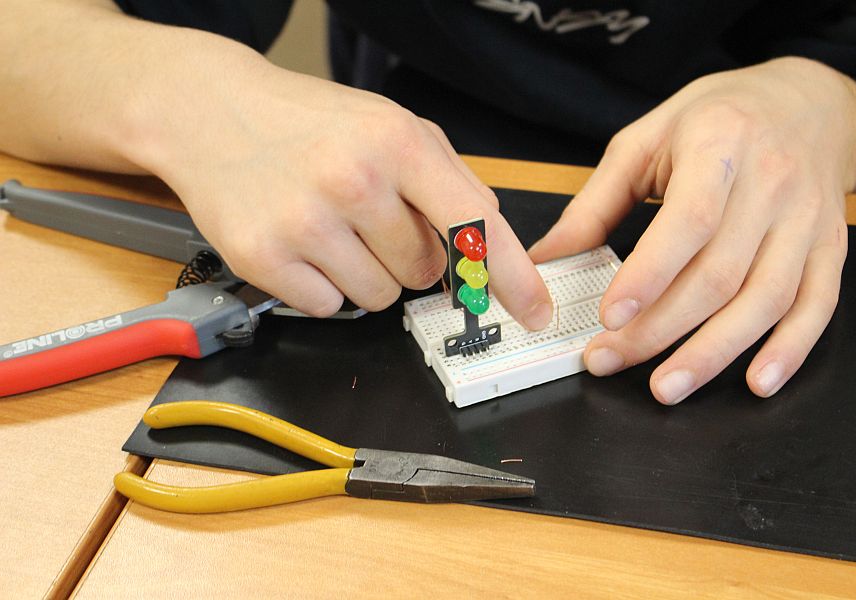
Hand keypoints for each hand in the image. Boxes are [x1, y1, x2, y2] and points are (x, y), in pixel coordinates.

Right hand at [132, 50, 552, 326]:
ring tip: (331, 225)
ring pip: (378, 298)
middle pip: (424, 273)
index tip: (534, 312)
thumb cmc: (310, 124)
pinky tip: (302, 243)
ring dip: (365, 272)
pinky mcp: (262, 258)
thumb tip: (489, 248)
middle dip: (406, 254)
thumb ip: (450, 183)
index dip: (510, 277)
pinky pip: (328, 307)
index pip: (473, 225)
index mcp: (397, 144)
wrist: (211, 112)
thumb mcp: (392, 127)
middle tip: (367, 214)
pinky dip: (323, 286)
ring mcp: (304, 222)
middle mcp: (353, 181)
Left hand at [529, 57, 855, 403]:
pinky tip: (758, 382)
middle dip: (659, 329)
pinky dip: (790, 350)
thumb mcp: (645, 141)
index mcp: (719, 147)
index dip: (649, 276)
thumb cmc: (717, 119)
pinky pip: (817, 305)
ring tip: (667, 386)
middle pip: (718, 274)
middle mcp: (772, 184)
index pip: (688, 222)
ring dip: (714, 353)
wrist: (808, 103)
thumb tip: (547, 256)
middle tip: (608, 359)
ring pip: (764, 300)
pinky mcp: (830, 247)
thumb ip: (595, 203)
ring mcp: (806, 220)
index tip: (609, 317)